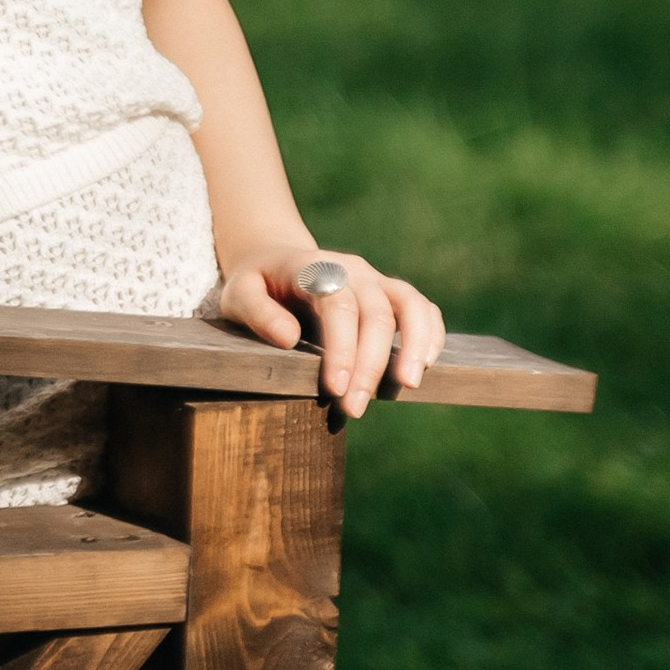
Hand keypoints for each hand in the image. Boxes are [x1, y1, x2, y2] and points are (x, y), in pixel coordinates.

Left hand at [213, 242, 447, 415]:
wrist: (274, 261)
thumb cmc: (255, 285)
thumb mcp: (238, 294)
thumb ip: (257, 312)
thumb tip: (288, 338)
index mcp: (313, 266)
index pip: (338, 305)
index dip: (342, 348)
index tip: (335, 389)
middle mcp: (351, 269)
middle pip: (375, 312)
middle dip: (370, 365)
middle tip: (355, 408)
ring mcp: (374, 279)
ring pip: (410, 304)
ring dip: (415, 346)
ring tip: (408, 386)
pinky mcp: (390, 293)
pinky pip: (421, 307)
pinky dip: (431, 333)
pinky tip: (426, 366)